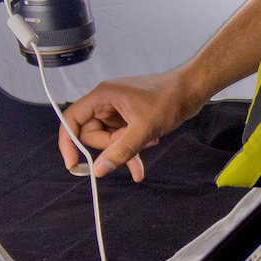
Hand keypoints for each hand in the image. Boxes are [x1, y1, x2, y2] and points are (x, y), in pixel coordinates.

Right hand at [55, 69, 202, 181]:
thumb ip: (121, 150)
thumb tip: (99, 169)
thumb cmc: (169, 99)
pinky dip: (132, 148)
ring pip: (108, 140)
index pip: (71, 119)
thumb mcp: (144, 128)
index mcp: (102, 96)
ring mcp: (118, 111)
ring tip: (148, 140)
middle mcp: (106, 102)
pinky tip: (144, 158)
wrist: (192, 90)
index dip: (68, 142)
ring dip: (125, 147)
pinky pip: (121, 140)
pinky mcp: (129, 118)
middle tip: (131, 140)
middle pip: (91, 134)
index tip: (73, 164)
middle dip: (110, 145)